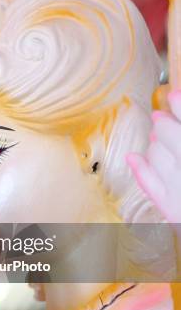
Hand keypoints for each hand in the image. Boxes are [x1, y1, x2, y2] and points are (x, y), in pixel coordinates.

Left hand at [127, 90, 180, 234]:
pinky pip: (152, 188)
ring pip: (161, 160)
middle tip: (161, 115)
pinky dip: (142, 170)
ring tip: (156, 133)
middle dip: (167, 125)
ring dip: (156, 144)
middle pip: (175, 141)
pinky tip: (134, 157)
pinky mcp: (175, 214)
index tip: (175, 94)